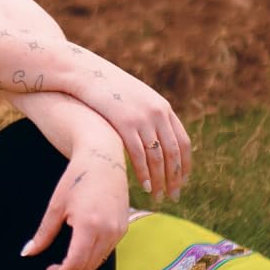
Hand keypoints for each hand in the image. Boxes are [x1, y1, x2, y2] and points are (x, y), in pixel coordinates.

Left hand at [21, 136, 132, 269]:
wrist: (104, 158)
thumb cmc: (76, 178)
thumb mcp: (56, 206)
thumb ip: (43, 233)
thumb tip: (27, 253)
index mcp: (89, 225)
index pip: (75, 264)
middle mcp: (108, 231)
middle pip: (87, 269)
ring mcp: (118, 231)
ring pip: (97, 263)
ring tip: (57, 269)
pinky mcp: (122, 228)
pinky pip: (105, 253)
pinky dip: (89, 260)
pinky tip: (75, 256)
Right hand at [60, 51, 191, 198]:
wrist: (85, 73)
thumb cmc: (106, 88)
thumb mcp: (134, 99)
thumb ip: (146, 116)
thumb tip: (152, 137)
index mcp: (163, 107)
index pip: (183, 141)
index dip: (184, 164)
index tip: (183, 180)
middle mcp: (158, 113)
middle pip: (174, 152)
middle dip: (175, 177)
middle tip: (174, 196)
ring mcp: (142, 118)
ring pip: (158, 157)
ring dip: (161, 180)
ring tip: (159, 196)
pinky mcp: (125, 123)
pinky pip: (139, 155)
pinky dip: (144, 174)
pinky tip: (145, 187)